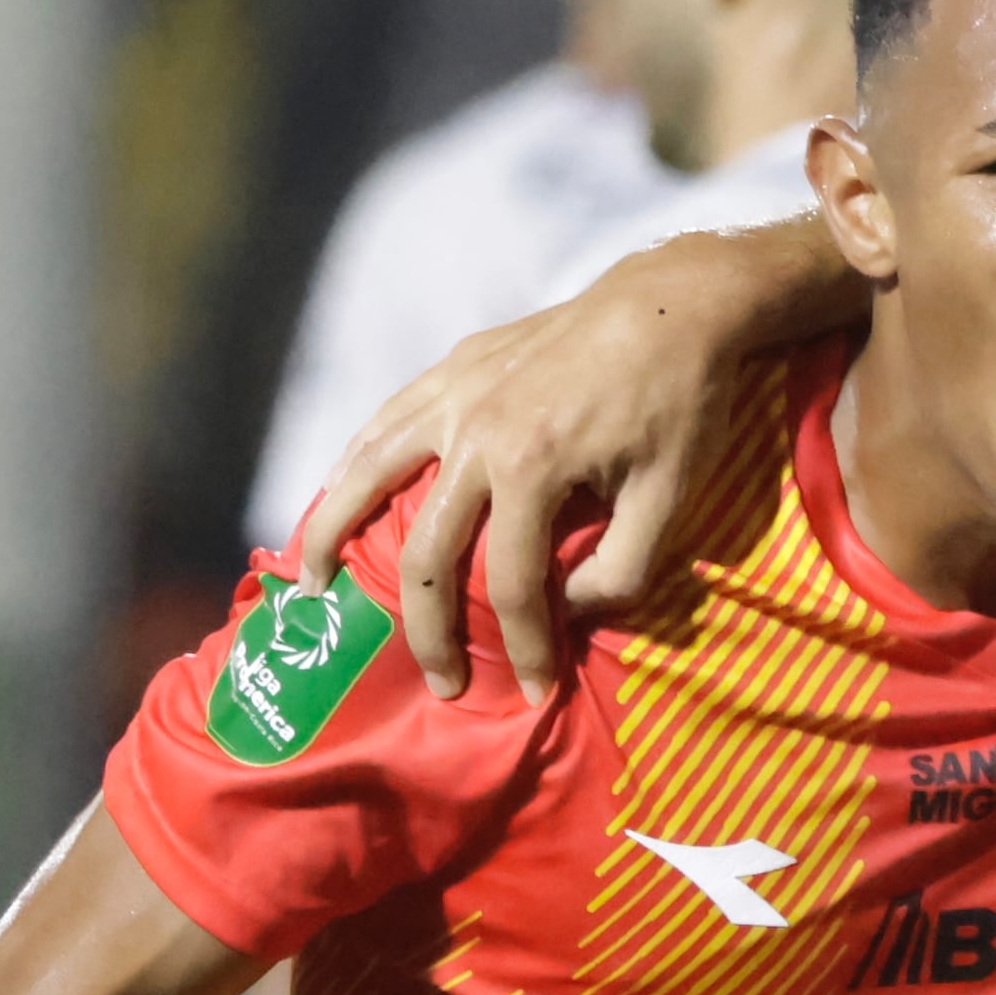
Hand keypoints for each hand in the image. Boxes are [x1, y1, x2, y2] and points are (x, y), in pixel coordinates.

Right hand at [288, 243, 762, 701]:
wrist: (673, 302)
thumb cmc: (681, 400)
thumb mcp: (672, 494)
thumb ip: (622, 568)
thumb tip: (572, 613)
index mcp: (532, 466)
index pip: (513, 585)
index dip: (523, 648)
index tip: (536, 692)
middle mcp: (475, 432)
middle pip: (428, 554)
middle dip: (430, 632)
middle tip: (441, 685)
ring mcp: (456, 394)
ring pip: (370, 474)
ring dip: (335, 534)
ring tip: (314, 586)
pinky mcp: (455, 368)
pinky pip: (384, 422)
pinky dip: (351, 464)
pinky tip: (335, 493)